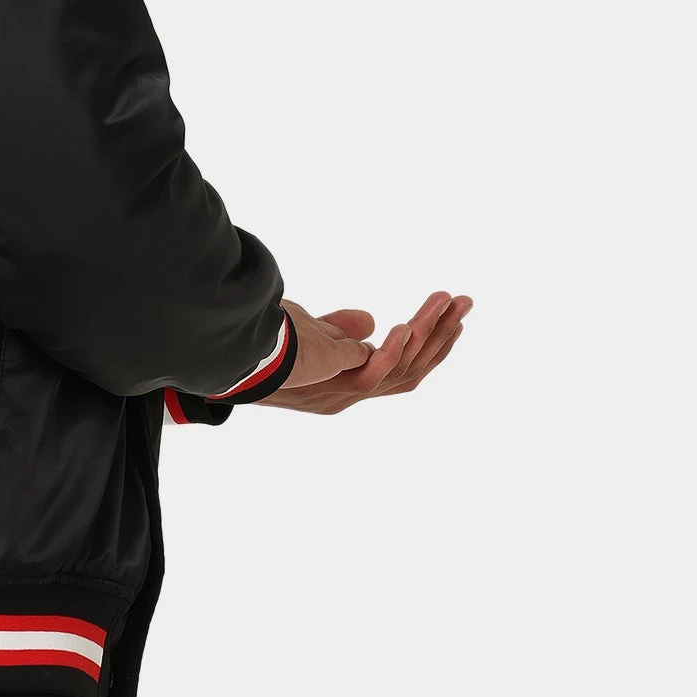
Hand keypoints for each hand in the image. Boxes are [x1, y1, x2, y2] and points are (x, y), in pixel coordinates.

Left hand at [261, 291, 472, 414]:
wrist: (230, 361)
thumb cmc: (265, 349)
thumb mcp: (310, 336)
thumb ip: (338, 332)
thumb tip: (370, 320)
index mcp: (351, 384)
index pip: (404, 368)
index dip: (433, 345)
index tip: (456, 318)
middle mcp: (352, 395)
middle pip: (412, 370)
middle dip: (442, 336)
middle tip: (465, 302)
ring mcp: (343, 394)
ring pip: (401, 370)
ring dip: (427, 335)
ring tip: (445, 304)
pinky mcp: (331, 386)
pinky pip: (372, 375)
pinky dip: (393, 351)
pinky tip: (406, 326)